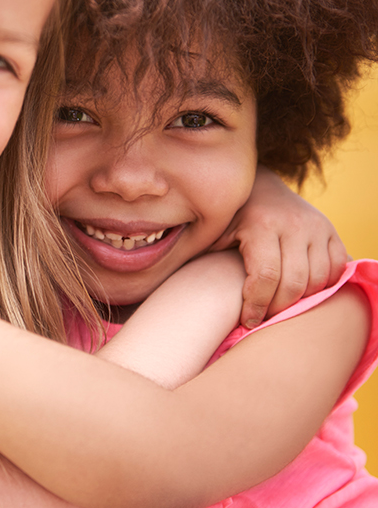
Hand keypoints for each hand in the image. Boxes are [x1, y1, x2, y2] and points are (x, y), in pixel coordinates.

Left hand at [210, 166, 346, 327]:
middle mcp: (293, 223)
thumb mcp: (210, 232)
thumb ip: (197, 254)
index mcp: (260, 223)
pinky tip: (299, 291)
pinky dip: (322, 287)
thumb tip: (170, 289)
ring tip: (277, 305)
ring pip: (318, 281)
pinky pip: (336, 269)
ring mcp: (316, 226)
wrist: (257, 186)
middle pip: (294, 284)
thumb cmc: (226, 217)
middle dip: (277, 309)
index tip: (247, 321)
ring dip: (300, 301)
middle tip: (262, 318)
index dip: (257, 306)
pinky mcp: (330, 230)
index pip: (266, 277)